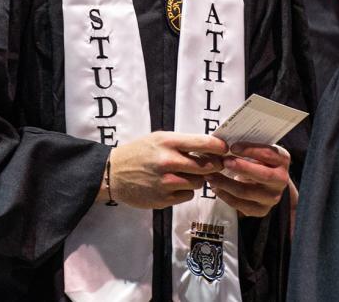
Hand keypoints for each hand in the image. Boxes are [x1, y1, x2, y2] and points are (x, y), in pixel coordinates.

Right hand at [106, 132, 226, 208]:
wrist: (113, 173)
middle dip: (213, 166)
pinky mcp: (163, 199)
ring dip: (196, 179)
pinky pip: (187, 196)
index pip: (203, 143)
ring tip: (184, 174)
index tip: (225, 149)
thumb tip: (212, 148)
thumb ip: (183, 143)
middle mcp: (168, 161)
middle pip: (206, 166)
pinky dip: (184, 192)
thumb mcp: (159, 139)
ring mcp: (165, 182)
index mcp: (167, 142)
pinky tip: (173, 186)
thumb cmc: (139, 153)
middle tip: (212, 164)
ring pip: (198, 183)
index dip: (219, 147)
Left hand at [205, 144, 290, 217]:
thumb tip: (223, 139)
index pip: (268, 154)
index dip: (250, 150)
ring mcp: (273, 197)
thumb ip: (247, 147)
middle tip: (224, 162)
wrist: (266, 184)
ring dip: (226, 183)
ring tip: (211, 175)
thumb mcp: (258, 151)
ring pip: (247, 192)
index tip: (232, 147)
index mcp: (283, 160)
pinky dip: (226, 196)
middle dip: (241, 167)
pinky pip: (242, 205)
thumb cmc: (257, 161)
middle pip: (262, 175)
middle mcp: (281, 180)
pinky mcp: (262, 210)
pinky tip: (215, 187)